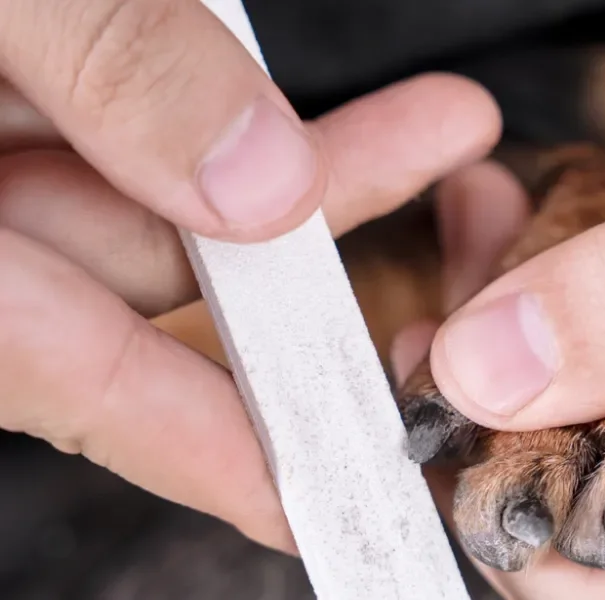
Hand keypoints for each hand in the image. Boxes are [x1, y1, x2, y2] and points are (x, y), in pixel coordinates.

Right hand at [0, 0, 500, 553]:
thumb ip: (101, 67)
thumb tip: (253, 179)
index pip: (79, 382)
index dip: (208, 445)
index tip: (319, 489)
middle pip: (146, 275)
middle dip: (308, 239)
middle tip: (433, 180)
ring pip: (145, 199)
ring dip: (289, 163)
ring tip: (429, 125)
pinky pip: (107, 132)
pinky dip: (198, 110)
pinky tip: (274, 85)